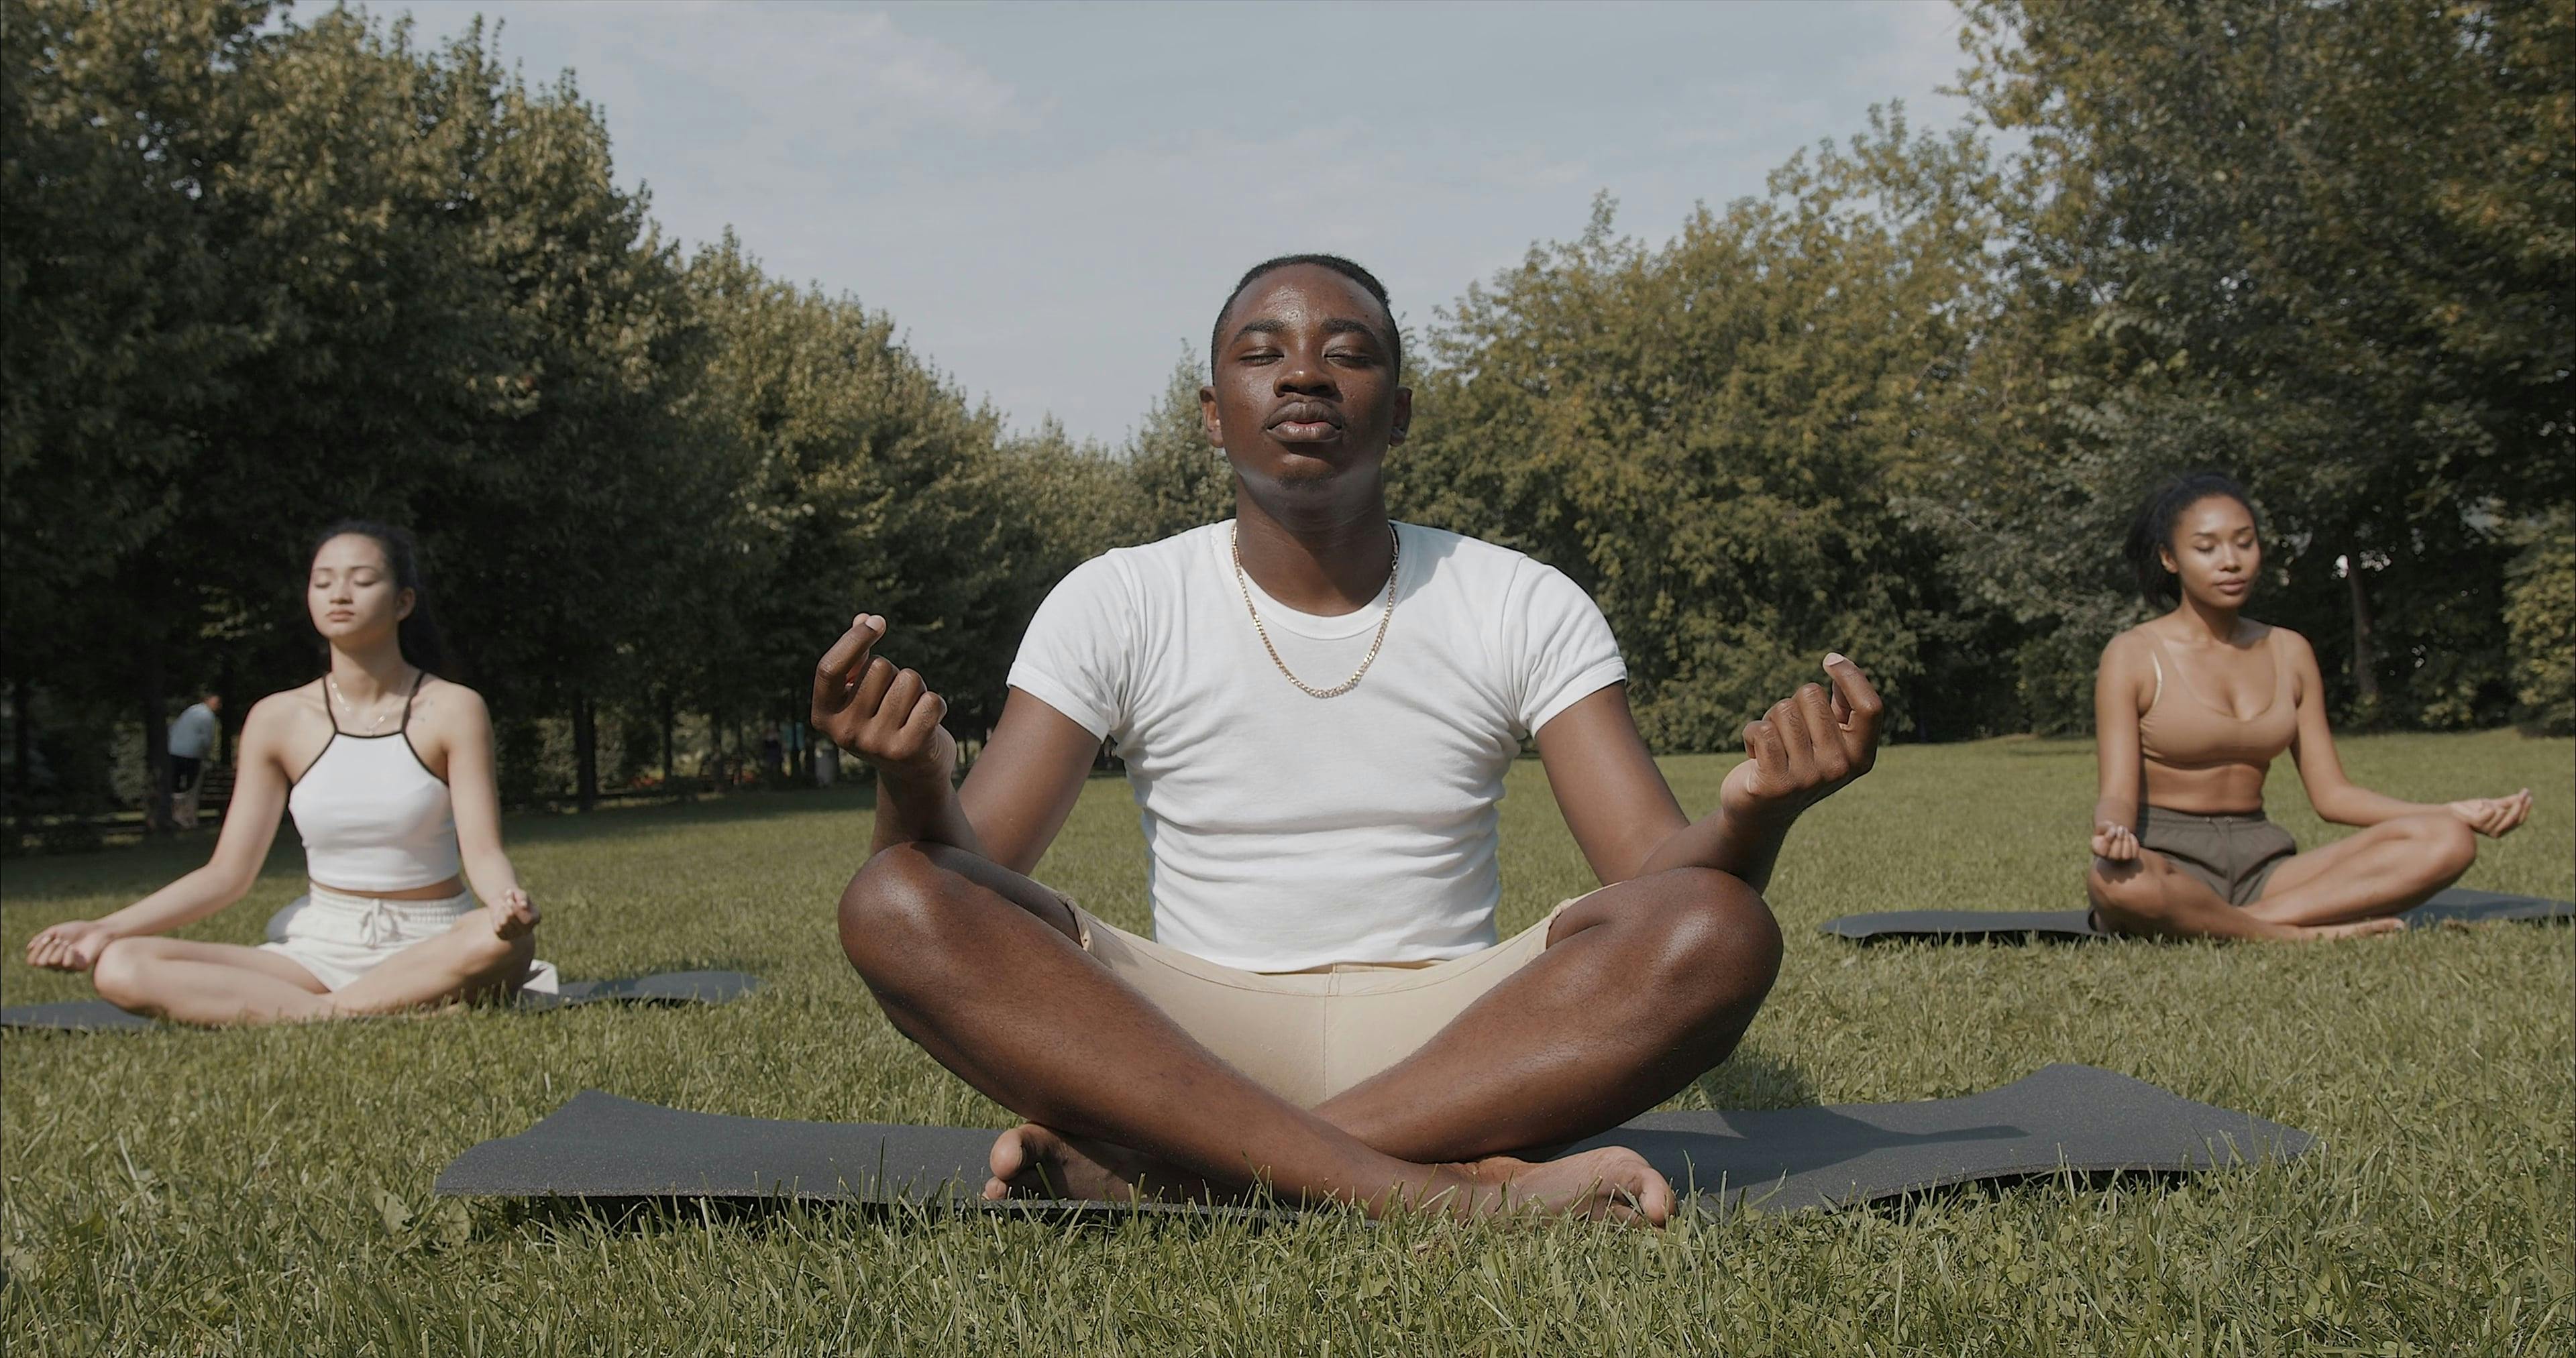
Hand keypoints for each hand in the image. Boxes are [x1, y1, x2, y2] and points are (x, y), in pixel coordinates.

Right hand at [24, 919, 118, 972]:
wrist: (96, 930)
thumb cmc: (75, 930)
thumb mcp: (55, 931)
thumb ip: (41, 938)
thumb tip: (29, 947)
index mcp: (47, 956)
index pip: (31, 961)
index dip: (36, 950)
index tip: (47, 938)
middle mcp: (55, 965)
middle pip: (40, 962)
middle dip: (47, 948)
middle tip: (59, 940)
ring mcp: (67, 967)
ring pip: (53, 962)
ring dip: (59, 949)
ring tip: (67, 943)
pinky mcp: (79, 968)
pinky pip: (66, 964)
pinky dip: (68, 953)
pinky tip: (73, 948)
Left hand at [486, 888, 538, 940]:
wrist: (505, 903)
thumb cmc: (516, 897)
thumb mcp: (520, 894)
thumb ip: (523, 897)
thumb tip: (523, 905)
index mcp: (536, 918)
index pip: (527, 919)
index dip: (516, 909)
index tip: (509, 901)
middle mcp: (528, 929)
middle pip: (513, 919)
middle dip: (507, 908)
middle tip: (504, 902)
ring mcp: (516, 935)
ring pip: (503, 923)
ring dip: (501, 912)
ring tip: (503, 906)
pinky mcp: (505, 937)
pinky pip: (498, 928)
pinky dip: (496, 919)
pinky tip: (500, 915)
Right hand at [812, 613, 954, 784]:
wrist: (911, 773)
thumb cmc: (884, 720)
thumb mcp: (863, 693)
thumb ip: (859, 657)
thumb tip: (863, 618)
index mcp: (824, 715)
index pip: (829, 668)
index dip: (853, 639)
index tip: (877, 622)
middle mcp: (844, 733)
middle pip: (879, 667)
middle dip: (894, 673)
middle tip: (895, 700)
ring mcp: (875, 744)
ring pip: (909, 679)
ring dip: (917, 689)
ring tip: (910, 712)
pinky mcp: (908, 750)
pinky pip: (931, 700)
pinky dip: (936, 704)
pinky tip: (928, 722)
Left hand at [1719, 653, 1884, 823]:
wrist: (1761, 812)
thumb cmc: (1795, 763)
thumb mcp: (1825, 739)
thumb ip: (1839, 709)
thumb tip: (1841, 666)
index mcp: (1861, 756)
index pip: (1870, 707)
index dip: (1851, 676)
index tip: (1830, 660)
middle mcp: (1840, 768)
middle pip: (1812, 696)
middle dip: (1793, 703)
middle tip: (1787, 735)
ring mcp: (1809, 778)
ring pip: (1783, 709)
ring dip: (1770, 720)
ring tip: (1771, 747)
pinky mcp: (1775, 784)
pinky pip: (1761, 730)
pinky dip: (1750, 733)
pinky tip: (1753, 756)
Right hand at [2091, 822, 2139, 861]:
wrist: (2116, 834)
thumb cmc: (2107, 830)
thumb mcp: (2103, 826)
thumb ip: (2107, 827)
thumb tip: (2116, 830)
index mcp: (2098, 851)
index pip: (2102, 850)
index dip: (2109, 839)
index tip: (2113, 829)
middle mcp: (2108, 859)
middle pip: (2115, 855)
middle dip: (2120, 839)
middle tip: (2121, 828)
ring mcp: (2120, 860)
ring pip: (2126, 855)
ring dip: (2127, 840)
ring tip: (2125, 831)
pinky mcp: (2131, 858)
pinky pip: (2135, 853)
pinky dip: (2133, 842)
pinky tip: (2129, 836)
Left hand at [2448, 789, 2531, 838]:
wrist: (2453, 811)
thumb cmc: (2472, 809)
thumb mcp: (2493, 804)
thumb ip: (2508, 802)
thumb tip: (2526, 794)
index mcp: (2501, 829)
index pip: (2519, 821)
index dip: (2525, 809)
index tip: (2529, 795)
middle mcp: (2495, 832)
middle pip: (2514, 819)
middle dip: (2519, 805)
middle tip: (2522, 793)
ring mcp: (2486, 828)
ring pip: (2502, 814)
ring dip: (2499, 805)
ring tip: (2488, 802)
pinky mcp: (2476, 823)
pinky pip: (2489, 814)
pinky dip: (2489, 808)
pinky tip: (2486, 805)